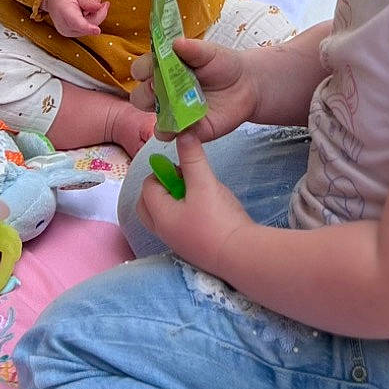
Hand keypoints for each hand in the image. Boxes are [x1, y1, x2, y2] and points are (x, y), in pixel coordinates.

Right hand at [42, 0, 109, 37]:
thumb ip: (90, 1)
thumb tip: (100, 9)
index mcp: (65, 13)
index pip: (78, 24)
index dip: (89, 28)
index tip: (97, 30)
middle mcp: (64, 26)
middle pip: (88, 26)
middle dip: (98, 14)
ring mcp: (66, 31)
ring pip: (89, 29)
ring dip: (94, 16)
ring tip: (92, 1)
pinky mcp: (69, 33)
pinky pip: (85, 29)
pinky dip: (90, 20)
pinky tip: (88, 9)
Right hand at [130, 37, 258, 140]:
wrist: (245, 85)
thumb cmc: (222, 64)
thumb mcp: (210, 52)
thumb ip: (193, 49)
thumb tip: (176, 43)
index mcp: (163, 69)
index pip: (140, 69)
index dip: (142, 69)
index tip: (152, 66)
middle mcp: (163, 92)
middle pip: (140, 97)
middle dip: (146, 93)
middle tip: (160, 87)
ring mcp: (173, 112)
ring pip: (152, 119)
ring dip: (158, 116)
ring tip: (173, 109)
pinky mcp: (186, 130)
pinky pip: (172, 136)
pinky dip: (175, 133)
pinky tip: (185, 126)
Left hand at [138, 127, 250, 276]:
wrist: (240, 255)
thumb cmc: (218, 219)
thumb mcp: (205, 183)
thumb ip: (192, 157)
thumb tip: (183, 133)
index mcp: (161, 216)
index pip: (148, 187)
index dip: (163, 172)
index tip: (183, 168)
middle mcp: (164, 231)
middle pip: (148, 205)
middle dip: (162, 188)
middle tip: (184, 181)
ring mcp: (177, 242)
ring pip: (163, 216)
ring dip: (174, 201)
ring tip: (198, 194)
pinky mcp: (191, 248)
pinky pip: (178, 226)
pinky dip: (185, 214)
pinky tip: (207, 210)